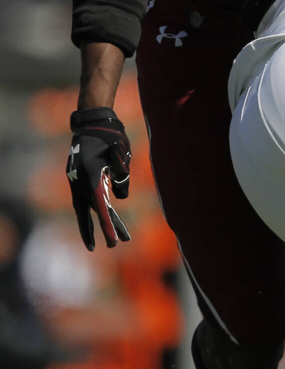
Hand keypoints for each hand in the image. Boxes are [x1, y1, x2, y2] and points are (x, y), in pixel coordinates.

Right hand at [67, 107, 131, 249]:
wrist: (92, 122)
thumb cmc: (110, 134)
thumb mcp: (121, 150)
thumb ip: (122, 172)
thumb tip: (121, 197)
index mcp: (90, 174)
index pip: (99, 205)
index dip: (106, 224)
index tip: (112, 240)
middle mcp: (80, 180)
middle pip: (90, 211)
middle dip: (100, 230)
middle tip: (113, 246)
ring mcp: (78, 180)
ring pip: (89, 207)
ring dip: (102, 221)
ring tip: (120, 236)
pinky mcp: (81, 179)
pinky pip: (89, 198)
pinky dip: (97, 209)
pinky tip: (110, 216)